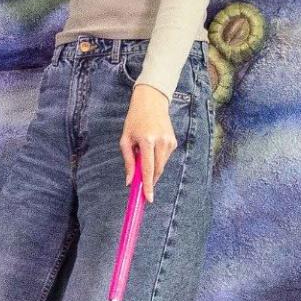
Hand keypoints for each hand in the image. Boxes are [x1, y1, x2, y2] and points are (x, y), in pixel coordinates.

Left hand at [119, 84, 177, 201]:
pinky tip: (152, 149)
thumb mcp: (125, 139)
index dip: (148, 185)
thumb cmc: (134, 121)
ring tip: (144, 155)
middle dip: (150, 181)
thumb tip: (130, 181)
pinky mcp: (174, 142)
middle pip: (157, 170)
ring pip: (161, 166)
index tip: (148, 198)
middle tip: (143, 188)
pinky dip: (157, 159)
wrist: (151, 103)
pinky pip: (165, 158)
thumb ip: (128, 161)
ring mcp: (169, 142)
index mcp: (147, 140)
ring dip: (153, 168)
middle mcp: (161, 142)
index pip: (148, 168)